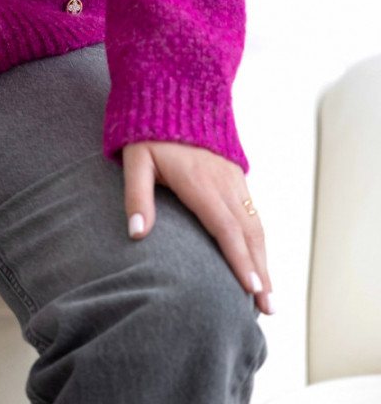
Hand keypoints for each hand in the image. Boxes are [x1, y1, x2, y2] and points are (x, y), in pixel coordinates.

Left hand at [122, 139, 274, 315]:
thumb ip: (136, 195)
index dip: (239, 260)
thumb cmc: (149, 131)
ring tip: (268, 295)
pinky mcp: (236, 176)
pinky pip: (253, 213)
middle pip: (248, 234)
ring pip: (256, 225)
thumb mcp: (136, 159)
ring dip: (264, 260)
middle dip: (260, 272)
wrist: (176, 93)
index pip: (225, 228)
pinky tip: (260, 260)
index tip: (251, 290)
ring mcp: (234, 179)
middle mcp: (224, 183)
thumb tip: (137, 233)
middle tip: (267, 309)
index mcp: (200, 183)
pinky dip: (260, 240)